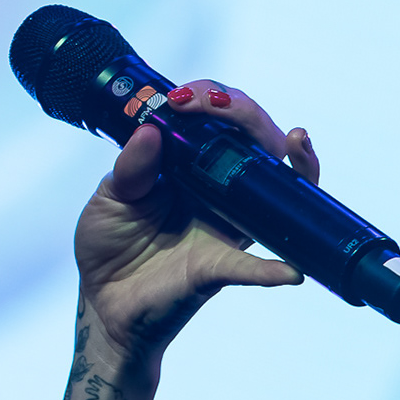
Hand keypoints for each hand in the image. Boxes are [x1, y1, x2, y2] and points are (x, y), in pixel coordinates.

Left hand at [73, 79, 319, 365]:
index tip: (184, 98)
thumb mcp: (110, 198)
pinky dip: (273, 269)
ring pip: (277, 193)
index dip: (212, 98)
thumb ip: (129, 168)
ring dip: (295, 165)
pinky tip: (289, 269)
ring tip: (292, 142)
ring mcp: (226, 227)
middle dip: (247, 114)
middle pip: (258, 143)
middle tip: (219, 104)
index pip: (220, 120)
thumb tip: (151, 130)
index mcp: (191, 167)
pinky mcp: (219, 268)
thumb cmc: (110, 245)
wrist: (104, 302)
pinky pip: (252, 268)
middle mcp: (219, 191)